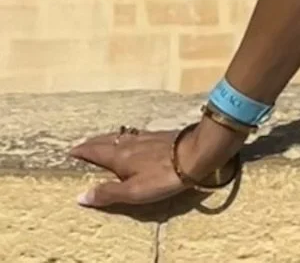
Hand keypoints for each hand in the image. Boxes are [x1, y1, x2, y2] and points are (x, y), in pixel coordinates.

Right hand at [70, 121, 242, 208]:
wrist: (196, 153)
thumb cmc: (163, 176)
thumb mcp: (133, 192)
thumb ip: (108, 193)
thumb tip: (80, 196)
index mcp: (120, 157)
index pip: (96, 152)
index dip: (83, 152)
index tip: (71, 150)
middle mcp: (130, 143)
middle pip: (107, 140)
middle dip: (93, 142)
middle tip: (82, 144)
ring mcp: (146, 137)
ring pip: (122, 135)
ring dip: (108, 137)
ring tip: (103, 140)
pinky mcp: (161, 135)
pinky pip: (136, 134)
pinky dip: (126, 136)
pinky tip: (132, 138)